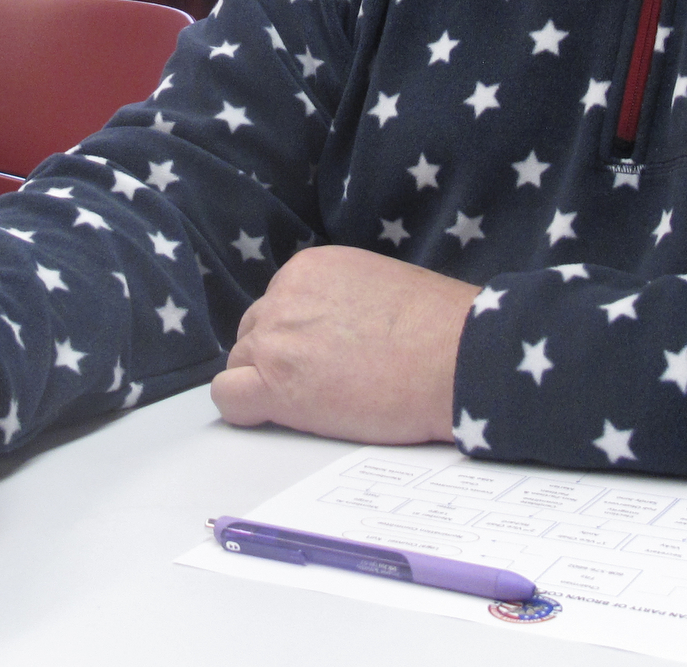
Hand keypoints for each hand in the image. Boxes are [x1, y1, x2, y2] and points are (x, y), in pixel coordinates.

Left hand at [210, 245, 478, 444]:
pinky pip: (228, 397)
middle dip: (280, 358)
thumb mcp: (379, 285)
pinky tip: (276, 417)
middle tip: (322, 383)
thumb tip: (331, 326)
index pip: (277, 305)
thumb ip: (339, 299)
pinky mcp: (276, 386)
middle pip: (256, 334)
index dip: (298, 336)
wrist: (457, 358)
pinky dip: (245, 409)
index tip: (324, 356)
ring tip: (317, 403)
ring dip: (268, 384)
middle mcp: (284, 296)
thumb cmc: (439, 328)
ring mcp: (276, 340)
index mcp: (310, 268)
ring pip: (242, 364)